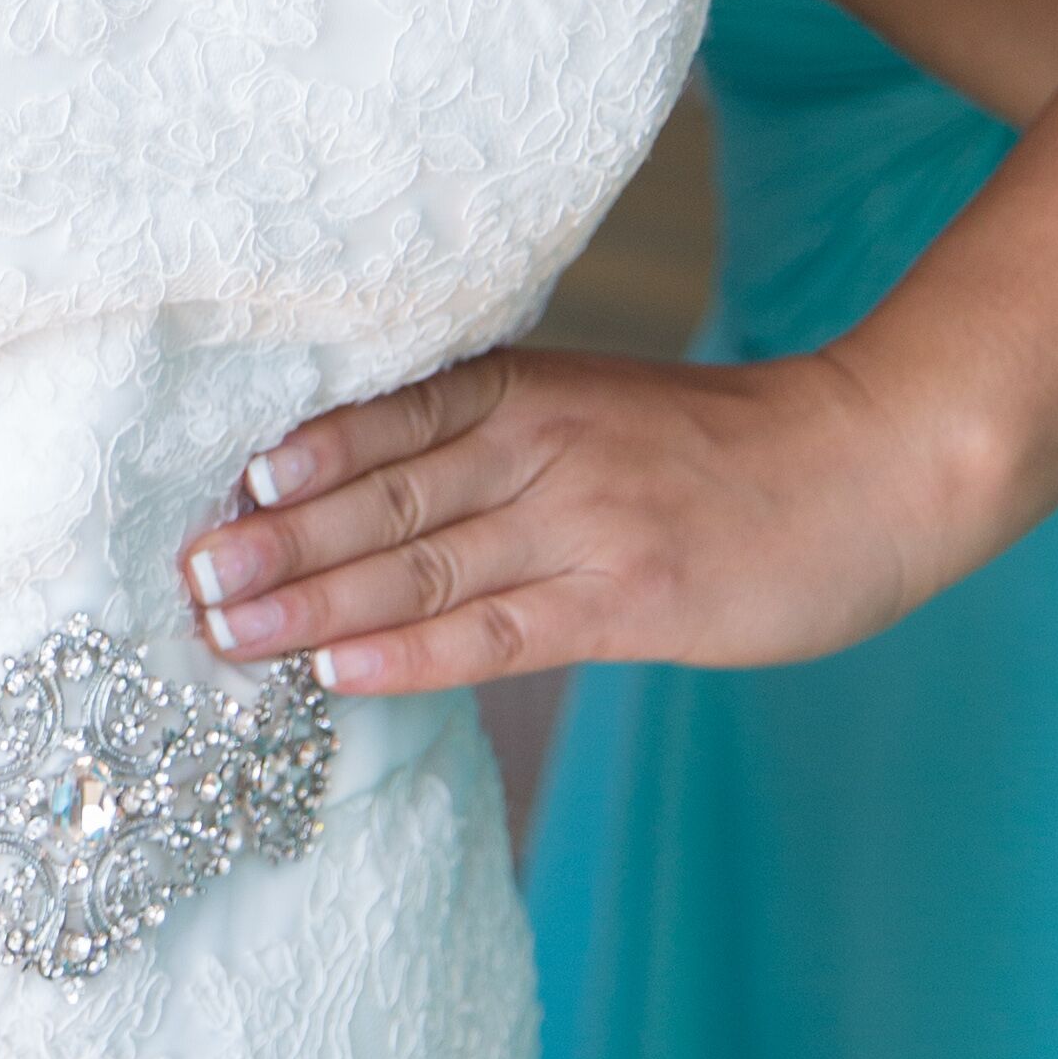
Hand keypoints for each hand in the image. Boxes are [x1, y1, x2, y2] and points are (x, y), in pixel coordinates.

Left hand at [170, 340, 956, 697]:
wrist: (872, 465)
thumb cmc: (721, 447)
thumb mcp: (593, 406)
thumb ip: (491, 435)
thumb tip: (368, 484)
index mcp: (523, 387)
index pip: (381, 422)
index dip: (291, 463)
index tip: (207, 495)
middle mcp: (539, 447)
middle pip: (379, 498)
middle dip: (272, 542)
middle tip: (186, 577)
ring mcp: (581, 526)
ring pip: (419, 566)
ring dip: (313, 603)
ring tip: (226, 631)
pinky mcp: (625, 601)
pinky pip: (493, 631)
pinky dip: (406, 652)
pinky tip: (335, 671)